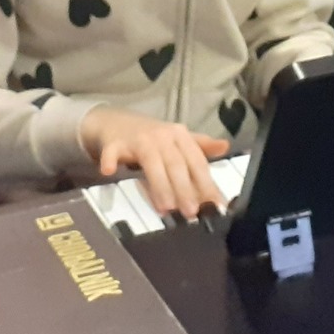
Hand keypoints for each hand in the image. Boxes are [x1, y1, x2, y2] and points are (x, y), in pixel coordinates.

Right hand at [79, 106, 229, 219]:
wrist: (115, 121)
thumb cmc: (150, 136)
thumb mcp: (177, 139)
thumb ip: (200, 147)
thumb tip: (225, 146)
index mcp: (179, 135)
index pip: (196, 161)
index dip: (206, 182)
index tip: (213, 204)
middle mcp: (161, 135)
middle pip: (175, 163)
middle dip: (184, 188)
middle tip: (190, 211)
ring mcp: (137, 139)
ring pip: (151, 162)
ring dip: (159, 184)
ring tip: (166, 207)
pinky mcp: (115, 143)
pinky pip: (112, 152)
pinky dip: (110, 160)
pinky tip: (109, 172)